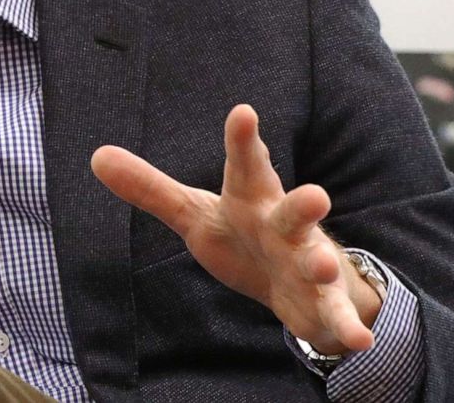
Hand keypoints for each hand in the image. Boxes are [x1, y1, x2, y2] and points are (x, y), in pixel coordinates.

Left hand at [91, 104, 380, 355]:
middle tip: (316, 195)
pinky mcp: (320, 302)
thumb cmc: (241, 235)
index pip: (246, 166)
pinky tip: (357, 341)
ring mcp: (307, 262)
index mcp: (251, 199)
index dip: (243, 141)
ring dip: (322, 264)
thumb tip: (96, 156)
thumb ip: (149, 189)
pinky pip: (333, 315)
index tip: (242, 112)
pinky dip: (345, 327)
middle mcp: (284, 225)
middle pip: (293, 210)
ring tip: (324, 268)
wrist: (294, 282)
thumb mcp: (193, 213)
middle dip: (305, 204)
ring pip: (318, 260)